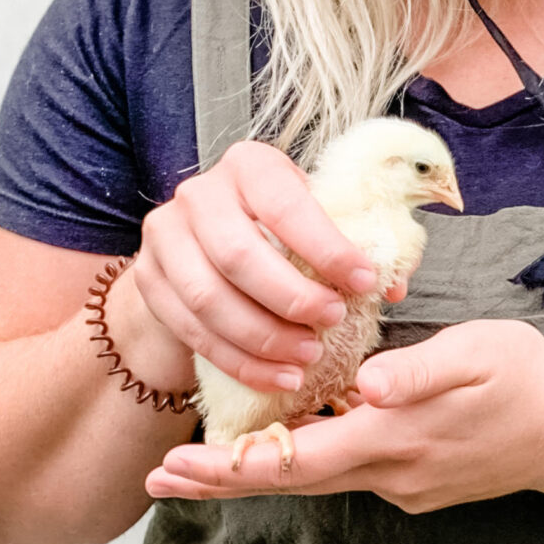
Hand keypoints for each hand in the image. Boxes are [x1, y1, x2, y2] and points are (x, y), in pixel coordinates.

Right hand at [118, 140, 383, 397]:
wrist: (204, 249)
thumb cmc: (279, 233)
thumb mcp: (318, 223)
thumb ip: (359, 246)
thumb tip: (393, 284)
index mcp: (250, 166)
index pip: (285, 204)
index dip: (326, 246)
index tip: (362, 282)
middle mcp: (199, 194)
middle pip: (238, 255)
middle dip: (291, 298)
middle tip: (331, 322)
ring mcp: (165, 237)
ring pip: (209, 299)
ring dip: (263, 338)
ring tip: (307, 357)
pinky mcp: (149, 282)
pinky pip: (192, 332)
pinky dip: (239, 361)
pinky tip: (277, 376)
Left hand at [143, 319, 543, 510]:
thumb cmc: (531, 380)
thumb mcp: (481, 355)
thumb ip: (420, 371)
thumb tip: (367, 385)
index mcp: (392, 436)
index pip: (293, 460)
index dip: (229, 467)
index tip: (175, 466)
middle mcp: (388, 472)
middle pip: (289, 481)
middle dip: (221, 479)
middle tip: (158, 477)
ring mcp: (401, 485)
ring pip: (315, 477)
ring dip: (258, 470)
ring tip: (200, 461)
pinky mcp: (414, 484)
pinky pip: (349, 469)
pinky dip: (307, 458)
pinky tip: (285, 439)